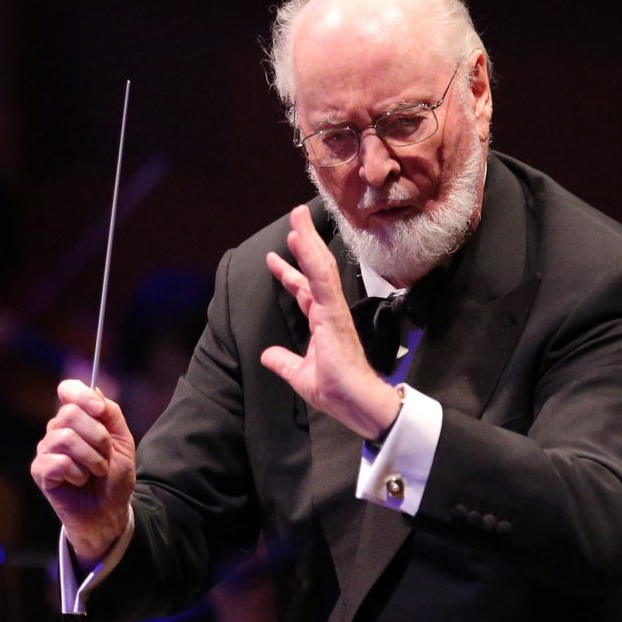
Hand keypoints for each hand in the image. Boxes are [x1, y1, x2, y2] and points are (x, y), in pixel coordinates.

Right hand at [30, 379, 135, 566]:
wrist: (109, 510)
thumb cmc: (114, 476)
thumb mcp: (123, 441)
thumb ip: (111, 414)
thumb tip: (95, 389)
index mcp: (77, 419)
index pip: (68, 389)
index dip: (82, 395)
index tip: (99, 410)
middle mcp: (58, 430)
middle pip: (70, 413)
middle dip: (98, 437)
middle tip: (105, 456)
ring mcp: (46, 450)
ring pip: (65, 438)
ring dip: (91, 458)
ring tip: (95, 471)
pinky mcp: (40, 471)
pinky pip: (58, 462)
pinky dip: (77, 474)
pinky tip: (79, 481)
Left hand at [260, 204, 401, 439]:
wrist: (354, 403)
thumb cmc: (336, 392)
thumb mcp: (299, 375)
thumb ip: (284, 363)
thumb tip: (267, 356)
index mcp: (323, 324)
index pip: (305, 291)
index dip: (290, 273)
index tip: (276, 258)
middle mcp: (329, 312)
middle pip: (314, 270)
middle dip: (303, 244)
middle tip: (295, 218)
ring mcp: (333, 311)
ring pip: (320, 268)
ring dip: (308, 241)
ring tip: (297, 217)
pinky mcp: (335, 315)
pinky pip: (322, 282)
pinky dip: (312, 260)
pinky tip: (302, 242)